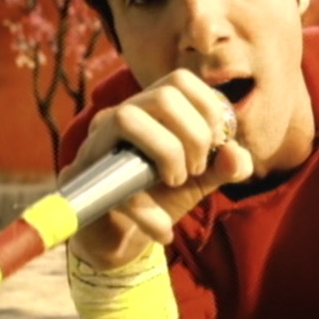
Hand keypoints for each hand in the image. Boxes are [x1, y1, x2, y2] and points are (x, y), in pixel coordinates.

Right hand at [59, 69, 252, 269]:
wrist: (119, 237)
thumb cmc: (160, 197)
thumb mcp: (201, 181)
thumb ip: (226, 166)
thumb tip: (236, 153)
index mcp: (154, 109)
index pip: (181, 80)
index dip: (208, 108)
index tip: (216, 144)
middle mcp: (123, 114)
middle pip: (162, 95)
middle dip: (194, 136)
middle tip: (196, 169)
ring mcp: (98, 140)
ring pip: (129, 118)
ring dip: (167, 153)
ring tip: (176, 182)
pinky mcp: (83, 173)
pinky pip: (114, 176)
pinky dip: (146, 210)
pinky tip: (162, 230)